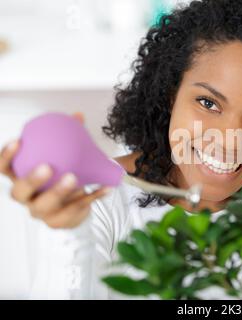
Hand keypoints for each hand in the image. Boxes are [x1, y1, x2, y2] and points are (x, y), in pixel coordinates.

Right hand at [0, 113, 110, 228]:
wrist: (76, 204)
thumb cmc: (63, 175)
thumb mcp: (64, 156)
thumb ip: (69, 136)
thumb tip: (77, 116)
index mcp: (21, 177)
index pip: (4, 168)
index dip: (6, 157)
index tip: (17, 142)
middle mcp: (26, 197)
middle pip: (19, 192)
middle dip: (31, 180)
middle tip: (47, 167)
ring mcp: (40, 211)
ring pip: (44, 206)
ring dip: (59, 192)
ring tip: (74, 178)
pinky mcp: (57, 221)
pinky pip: (74, 210)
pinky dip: (90, 198)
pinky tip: (104, 188)